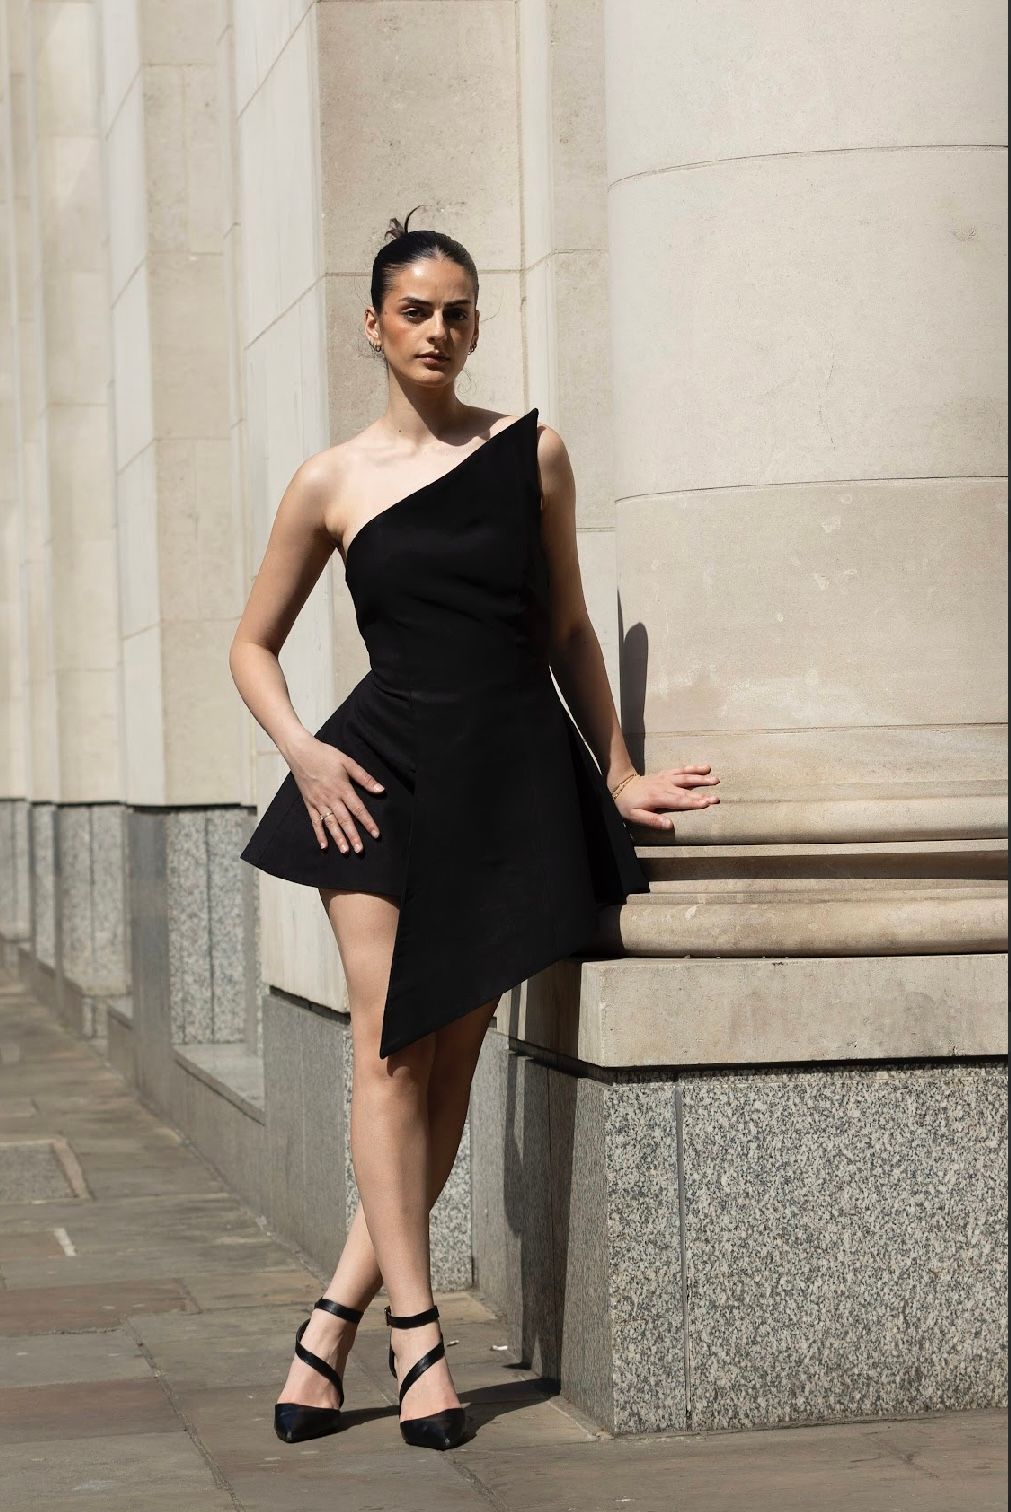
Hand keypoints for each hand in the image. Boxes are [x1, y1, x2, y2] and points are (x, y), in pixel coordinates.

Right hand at [287, 734, 384, 853]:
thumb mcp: (347, 762)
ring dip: (338, 838)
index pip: (358, 809)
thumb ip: (364, 777)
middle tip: (360, 850)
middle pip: (345, 820)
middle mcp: (331, 798)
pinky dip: (319, 834)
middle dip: (353, 836)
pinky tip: (324, 845)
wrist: (300, 752)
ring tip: (345, 851)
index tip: (375, 834)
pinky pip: (315, 821)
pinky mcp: (309, 803)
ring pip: (330, 824)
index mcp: (342, 789)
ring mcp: (318, 802)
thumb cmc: (325, 755)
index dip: (368, 822)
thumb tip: (380, 790)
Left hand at [612, 764, 719, 829]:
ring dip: (701, 778)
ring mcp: (666, 778)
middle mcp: (664, 786)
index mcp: (658, 797)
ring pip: (685, 777)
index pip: (679, 801)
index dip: (693, 803)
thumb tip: (669, 825)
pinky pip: (681, 770)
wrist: (621, 785)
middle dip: (703, 793)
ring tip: (715, 778)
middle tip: (717, 797)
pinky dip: (692, 768)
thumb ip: (653, 820)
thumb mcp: (636, 816)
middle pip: (686, 790)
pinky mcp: (665, 774)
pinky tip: (704, 768)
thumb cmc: (628, 804)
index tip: (707, 804)